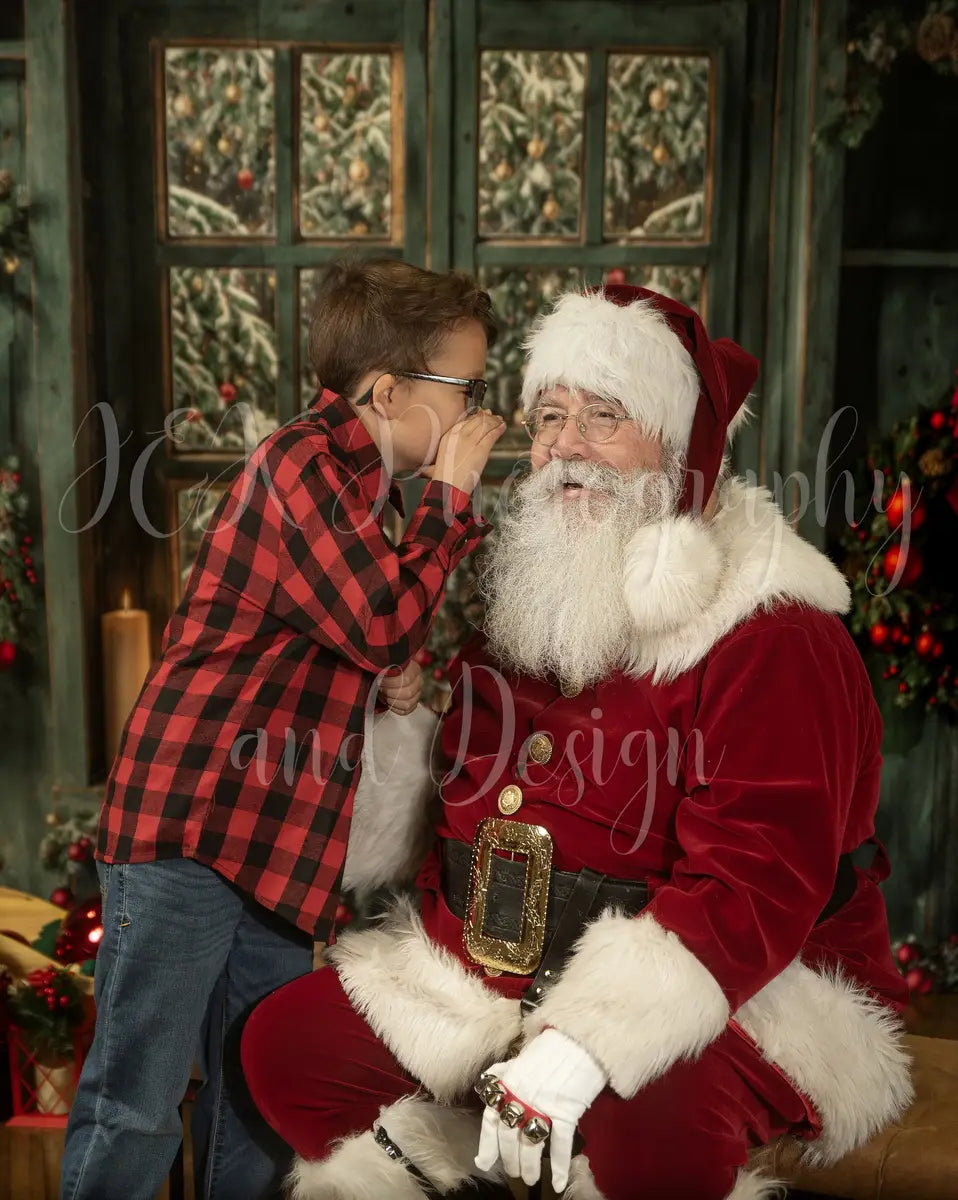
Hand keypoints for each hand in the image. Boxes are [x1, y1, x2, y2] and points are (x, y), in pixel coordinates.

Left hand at [378, 659, 421, 714]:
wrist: (386, 676)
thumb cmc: (386, 670)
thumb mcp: (385, 665)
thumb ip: (386, 668)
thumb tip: (383, 673)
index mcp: (414, 669)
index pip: (406, 679)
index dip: (391, 682)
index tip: (380, 681)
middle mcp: (418, 681)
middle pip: (408, 693)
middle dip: (390, 692)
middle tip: (381, 689)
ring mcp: (417, 694)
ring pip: (407, 704)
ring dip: (392, 701)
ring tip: (384, 695)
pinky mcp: (413, 704)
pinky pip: (405, 711)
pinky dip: (394, 708)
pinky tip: (388, 702)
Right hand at [421, 409, 505, 494]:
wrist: (448, 487)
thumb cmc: (447, 475)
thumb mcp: (445, 455)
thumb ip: (454, 445)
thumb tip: (463, 440)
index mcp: (449, 436)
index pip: (466, 420)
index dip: (477, 416)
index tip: (483, 415)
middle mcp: (459, 435)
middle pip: (477, 420)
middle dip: (488, 417)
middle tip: (495, 417)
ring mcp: (470, 441)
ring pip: (486, 425)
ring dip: (495, 422)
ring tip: (500, 422)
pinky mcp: (480, 450)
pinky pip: (492, 435)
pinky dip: (499, 429)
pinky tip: (502, 427)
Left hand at [474, 1028, 606, 1191]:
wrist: (580, 1038)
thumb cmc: (552, 1047)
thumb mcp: (522, 1057)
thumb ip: (504, 1071)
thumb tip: (489, 1081)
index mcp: (508, 1082)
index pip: (491, 1118)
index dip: (487, 1143)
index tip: (484, 1162)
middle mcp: (520, 1095)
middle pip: (509, 1136)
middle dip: (511, 1159)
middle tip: (516, 1173)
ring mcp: (542, 1103)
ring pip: (530, 1144)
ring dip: (529, 1166)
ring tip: (531, 1179)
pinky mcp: (566, 1109)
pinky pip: (559, 1144)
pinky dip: (559, 1166)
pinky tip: (559, 1182)